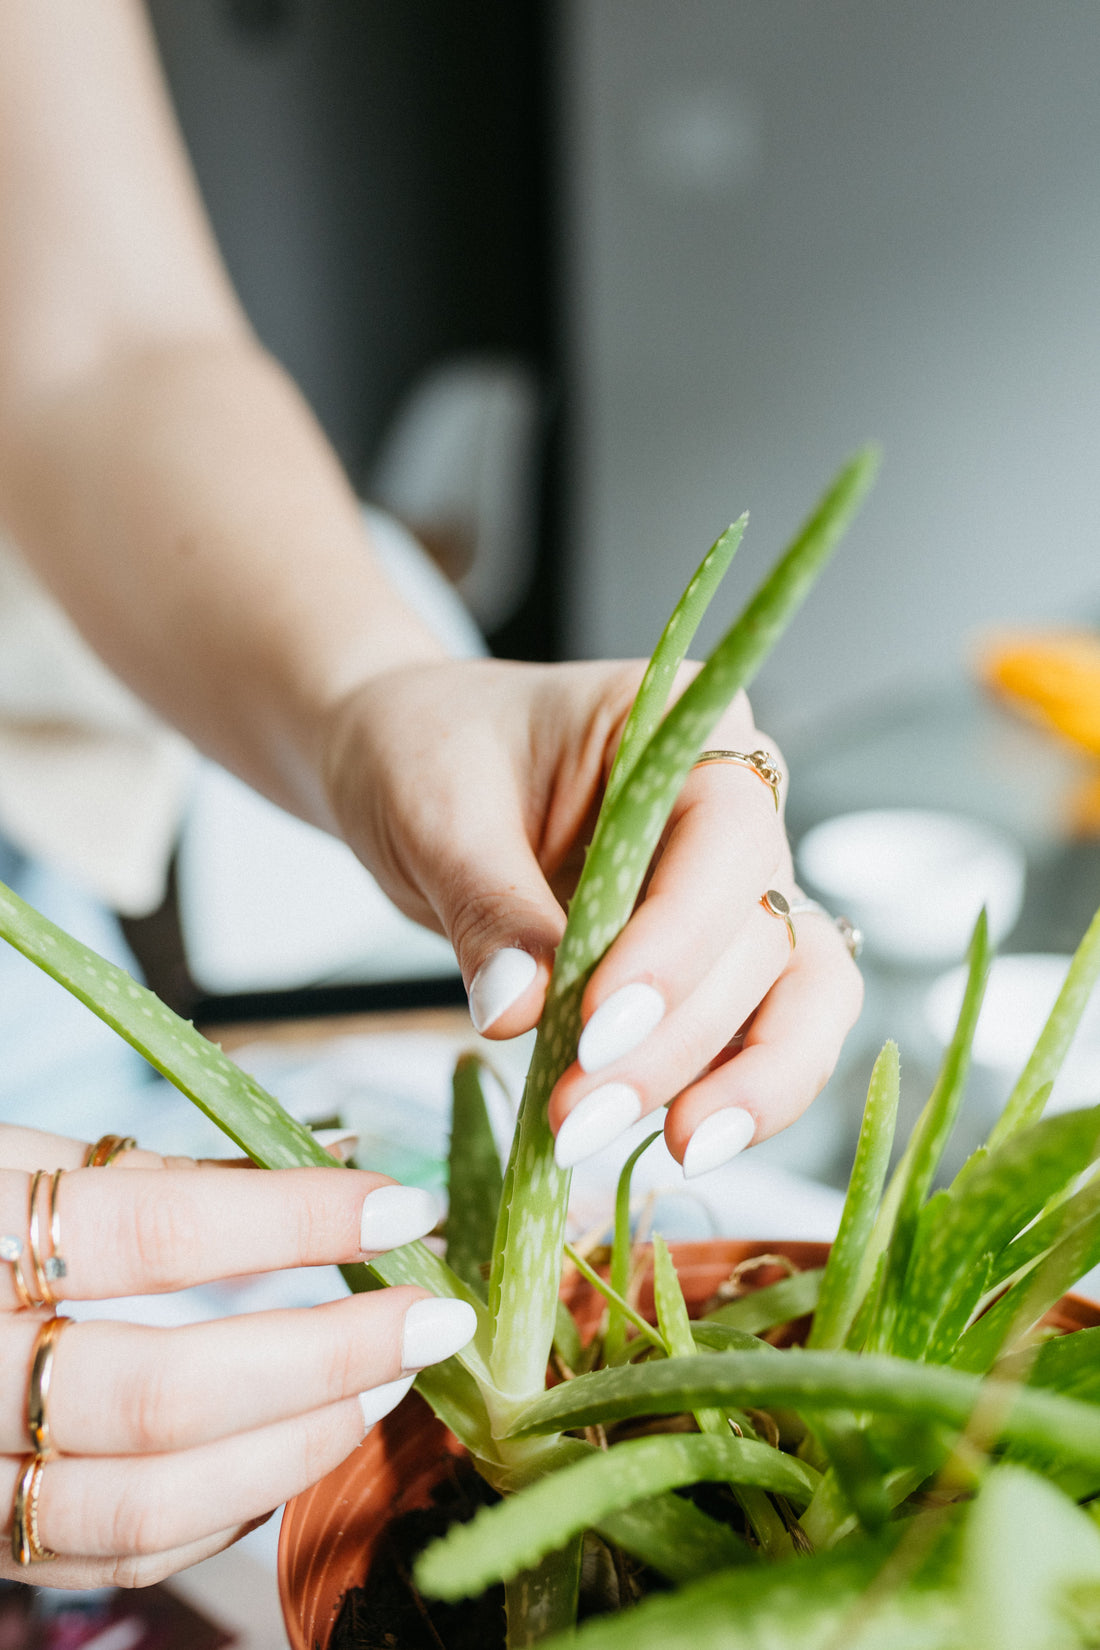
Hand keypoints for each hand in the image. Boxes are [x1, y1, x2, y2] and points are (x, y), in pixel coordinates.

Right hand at [0, 1127, 474, 1588]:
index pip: (151, 1228)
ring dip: (295, 1447)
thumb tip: (340, 1157)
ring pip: (144, 1506)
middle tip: (430, 1318)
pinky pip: (114, 1558)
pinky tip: (292, 1450)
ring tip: (386, 1386)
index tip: (401, 1201)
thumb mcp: (11, 1158)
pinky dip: (224, 1512)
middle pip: (161, 1394)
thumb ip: (163, 1169)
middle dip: (324, 1358)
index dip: (291, 1216)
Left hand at [324, 658, 861, 1174]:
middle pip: (764, 931)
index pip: (726, 836)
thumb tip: (520, 1012)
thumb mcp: (436, 811)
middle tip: (579, 1113)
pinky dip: (730, 1093)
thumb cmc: (428, 753)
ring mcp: (732, 890)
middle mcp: (734, 807)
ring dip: (740, 1082)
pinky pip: (760, 1033)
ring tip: (659, 1148)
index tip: (598, 1022)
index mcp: (683, 727)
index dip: (678, 940)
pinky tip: (668, 1142)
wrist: (408, 771)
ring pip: (801, 993)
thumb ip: (486, 904)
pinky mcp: (709, 964)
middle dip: (681, 1037)